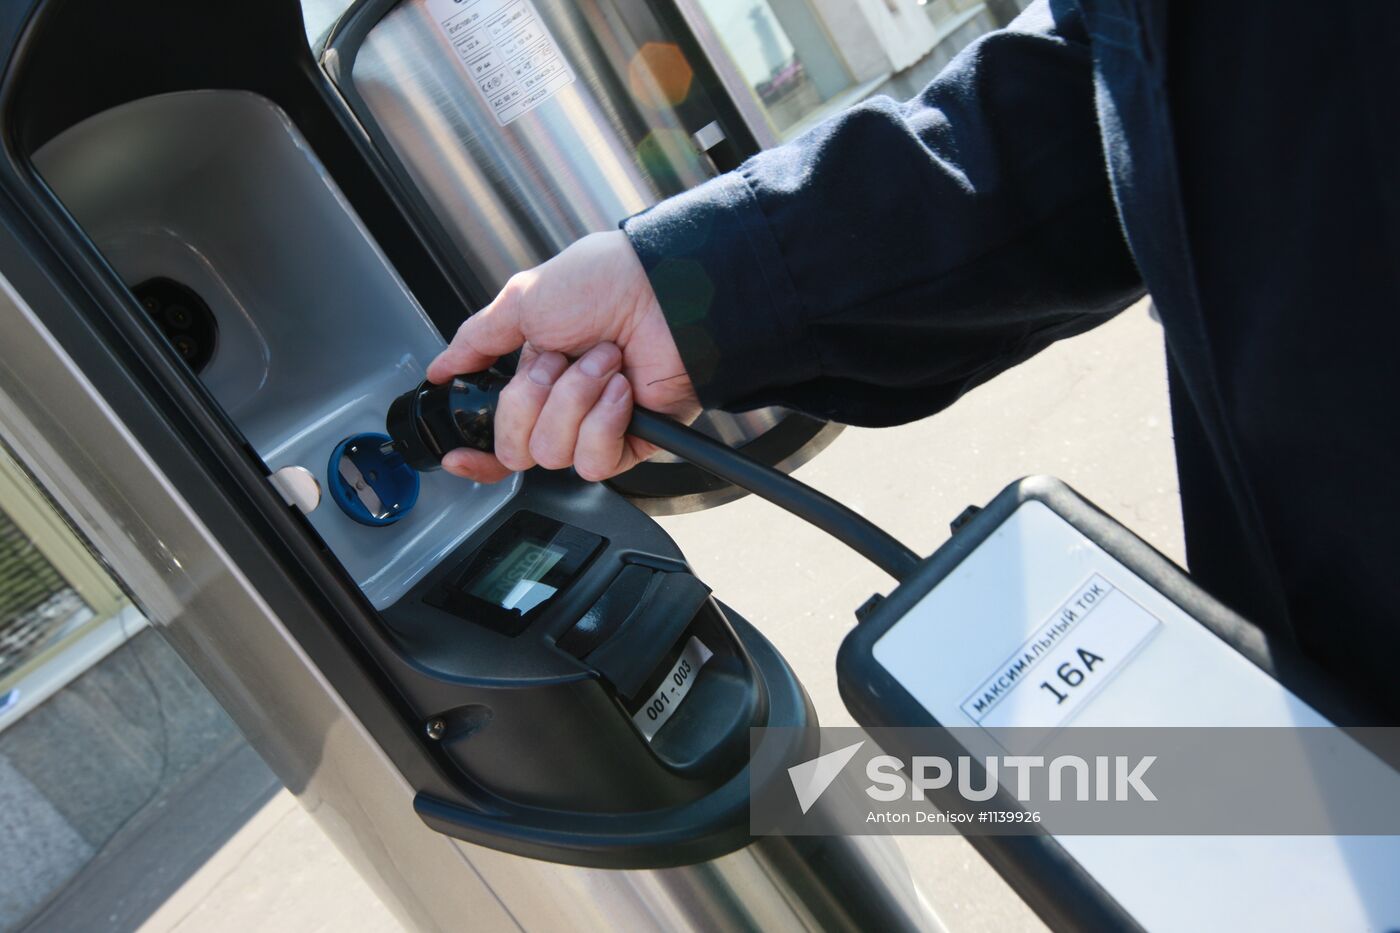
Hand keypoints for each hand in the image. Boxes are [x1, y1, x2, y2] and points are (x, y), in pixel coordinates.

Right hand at [427, 231, 699, 482]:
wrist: (665, 290)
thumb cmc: (606, 282)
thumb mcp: (523, 301)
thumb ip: (477, 340)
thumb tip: (442, 366)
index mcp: (536, 375)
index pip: (499, 435)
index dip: (478, 454)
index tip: (461, 454)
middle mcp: (564, 405)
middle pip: (518, 450)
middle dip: (531, 401)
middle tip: (559, 359)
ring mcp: (598, 425)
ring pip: (554, 455)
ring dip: (574, 400)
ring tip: (603, 361)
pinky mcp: (633, 441)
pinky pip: (596, 461)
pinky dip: (604, 421)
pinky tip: (620, 389)